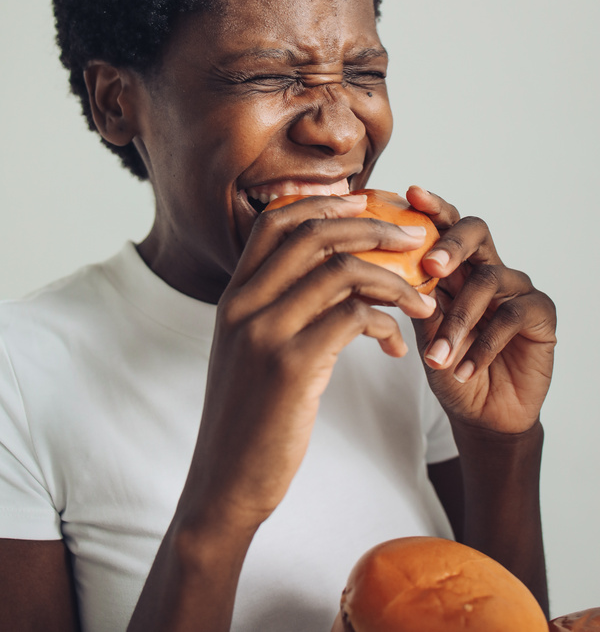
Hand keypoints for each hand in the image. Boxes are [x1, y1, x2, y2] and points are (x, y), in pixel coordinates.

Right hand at [185, 195, 435, 532]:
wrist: (226, 484)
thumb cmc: (250, 417)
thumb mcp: (251, 351)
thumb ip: (277, 308)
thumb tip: (332, 274)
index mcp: (233, 295)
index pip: (275, 220)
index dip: (324, 203)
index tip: (366, 204)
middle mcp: (243, 304)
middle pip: (314, 233)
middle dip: (373, 228)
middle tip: (414, 241)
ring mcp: (264, 332)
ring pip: (341, 271)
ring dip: (394, 282)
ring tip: (421, 303)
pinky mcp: (291, 366)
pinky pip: (354, 317)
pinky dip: (388, 323)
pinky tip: (396, 346)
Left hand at [407, 186, 556, 434]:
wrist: (482, 414)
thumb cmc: (450, 367)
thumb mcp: (423, 332)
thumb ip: (413, 298)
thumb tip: (383, 268)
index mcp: (457, 267)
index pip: (446, 226)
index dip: (432, 208)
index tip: (411, 193)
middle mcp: (487, 269)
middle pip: (476, 231)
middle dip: (451, 244)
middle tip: (430, 266)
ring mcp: (516, 289)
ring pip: (488, 280)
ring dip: (459, 321)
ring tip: (438, 356)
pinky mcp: (540, 314)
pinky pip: (511, 317)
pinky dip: (483, 346)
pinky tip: (464, 369)